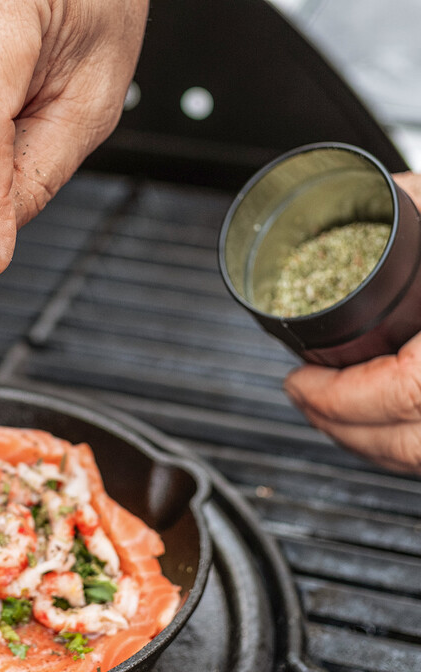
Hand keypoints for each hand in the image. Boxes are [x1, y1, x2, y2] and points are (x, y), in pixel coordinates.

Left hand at [283, 171, 420, 472]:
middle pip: (406, 446)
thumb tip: (382, 194)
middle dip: (338, 428)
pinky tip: (386, 422)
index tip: (296, 382)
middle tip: (303, 401)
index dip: (337, 398)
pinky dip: (406, 445)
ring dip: (370, 442)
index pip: (402, 393)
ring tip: (332, 412)